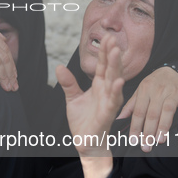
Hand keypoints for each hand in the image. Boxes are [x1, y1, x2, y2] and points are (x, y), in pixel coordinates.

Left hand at [56, 35, 123, 177]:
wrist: (85, 141)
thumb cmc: (84, 120)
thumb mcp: (72, 98)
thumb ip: (68, 83)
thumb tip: (59, 67)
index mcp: (100, 85)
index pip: (103, 65)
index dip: (104, 51)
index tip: (106, 36)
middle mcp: (107, 91)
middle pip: (111, 68)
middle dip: (111, 53)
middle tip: (112, 38)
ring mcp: (109, 102)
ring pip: (114, 81)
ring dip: (116, 67)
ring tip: (116, 52)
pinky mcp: (107, 114)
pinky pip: (113, 101)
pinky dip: (116, 91)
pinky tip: (118, 81)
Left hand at [118, 66, 177, 151]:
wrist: (174, 69)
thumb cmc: (154, 83)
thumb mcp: (140, 90)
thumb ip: (130, 105)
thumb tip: (118, 118)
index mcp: (144, 90)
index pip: (138, 111)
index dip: (135, 127)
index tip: (133, 140)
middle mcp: (158, 91)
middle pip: (152, 113)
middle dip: (148, 131)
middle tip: (146, 146)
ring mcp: (173, 93)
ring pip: (168, 111)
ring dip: (164, 126)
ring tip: (159, 140)